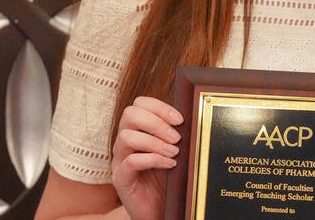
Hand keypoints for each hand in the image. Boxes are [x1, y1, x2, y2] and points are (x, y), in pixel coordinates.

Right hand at [111, 96, 183, 219]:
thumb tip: (193, 117)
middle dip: (156, 122)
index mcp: (137, 130)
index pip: (139, 104)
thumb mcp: (175, 151)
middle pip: (129, 114)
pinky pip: (131, 161)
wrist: (160, 209)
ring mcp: (120, 160)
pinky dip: (153, 159)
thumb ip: (177, 134)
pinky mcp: (121, 178)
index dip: (160, 107)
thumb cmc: (168, 178)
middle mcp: (125, 142)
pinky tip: (170, 165)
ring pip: (127, 136)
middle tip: (177, 137)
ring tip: (174, 152)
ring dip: (155, 142)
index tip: (180, 119)